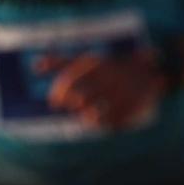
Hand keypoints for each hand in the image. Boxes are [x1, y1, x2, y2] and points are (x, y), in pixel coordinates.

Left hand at [38, 47, 165, 129]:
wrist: (149, 72)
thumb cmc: (109, 67)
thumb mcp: (86, 59)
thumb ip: (60, 62)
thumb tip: (34, 67)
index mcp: (97, 64)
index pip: (70, 81)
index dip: (58, 94)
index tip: (55, 102)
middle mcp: (109, 77)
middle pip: (81, 98)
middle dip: (73, 106)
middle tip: (74, 107)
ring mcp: (122, 92)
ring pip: (96, 113)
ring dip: (88, 118)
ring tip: (88, 116)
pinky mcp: (134, 106)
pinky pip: (114, 122)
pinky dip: (105, 124)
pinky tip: (102, 121)